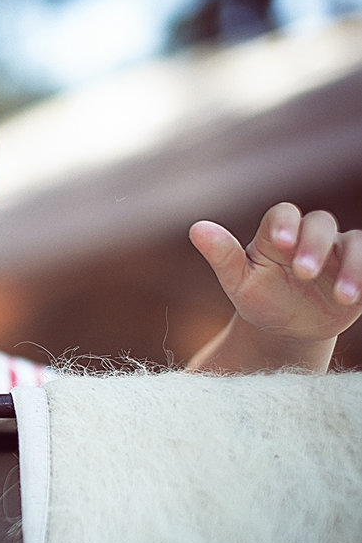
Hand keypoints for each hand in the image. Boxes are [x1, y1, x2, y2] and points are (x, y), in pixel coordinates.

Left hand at [190, 202, 361, 345]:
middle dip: (315, 246)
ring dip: (353, 267)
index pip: (283, 214)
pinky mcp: (361, 270)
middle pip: (321, 224)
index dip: (285, 224)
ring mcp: (340, 253)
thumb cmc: (259, 298)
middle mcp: (311, 237)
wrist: (287, 328)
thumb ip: (222, 255)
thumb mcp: (238, 282)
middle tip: (304, 274)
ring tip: (344, 297)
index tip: (281, 243)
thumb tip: (196, 229)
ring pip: (357, 244)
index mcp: (277, 234)